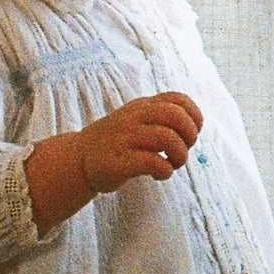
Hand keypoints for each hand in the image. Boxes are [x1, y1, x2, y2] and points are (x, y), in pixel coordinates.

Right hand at [76, 94, 203, 193]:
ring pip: (167, 138)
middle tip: (185, 149)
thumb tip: (194, 128)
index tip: (193, 132)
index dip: (194, 115)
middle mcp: (134, 118)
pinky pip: (154, 161)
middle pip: (175, 115)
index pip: (177, 99)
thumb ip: (160, 117)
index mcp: (142, 106)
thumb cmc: (116, 142)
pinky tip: (159, 174)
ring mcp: (126, 138)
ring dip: (179, 155)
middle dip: (189, 134)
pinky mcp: (120, 161)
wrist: (79, 159)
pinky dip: (165, 170)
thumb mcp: (136, 120)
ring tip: (173, 164)